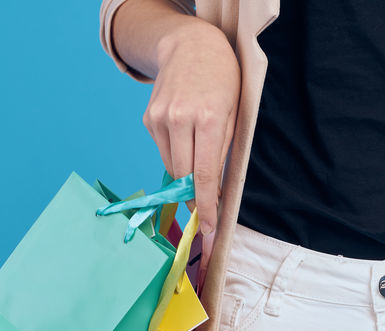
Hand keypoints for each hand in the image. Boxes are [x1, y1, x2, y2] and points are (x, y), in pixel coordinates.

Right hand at [142, 17, 240, 279]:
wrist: (191, 46)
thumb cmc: (223, 82)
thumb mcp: (235, 116)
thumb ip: (223, 154)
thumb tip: (212, 192)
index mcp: (209, 120)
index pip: (204, 176)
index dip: (206, 207)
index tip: (209, 230)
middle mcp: (180, 119)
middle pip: (183, 177)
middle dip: (193, 200)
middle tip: (204, 219)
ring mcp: (160, 118)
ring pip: (172, 167)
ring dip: (185, 178)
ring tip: (198, 168)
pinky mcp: (148, 119)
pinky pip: (164, 152)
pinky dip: (176, 157)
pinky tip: (186, 142)